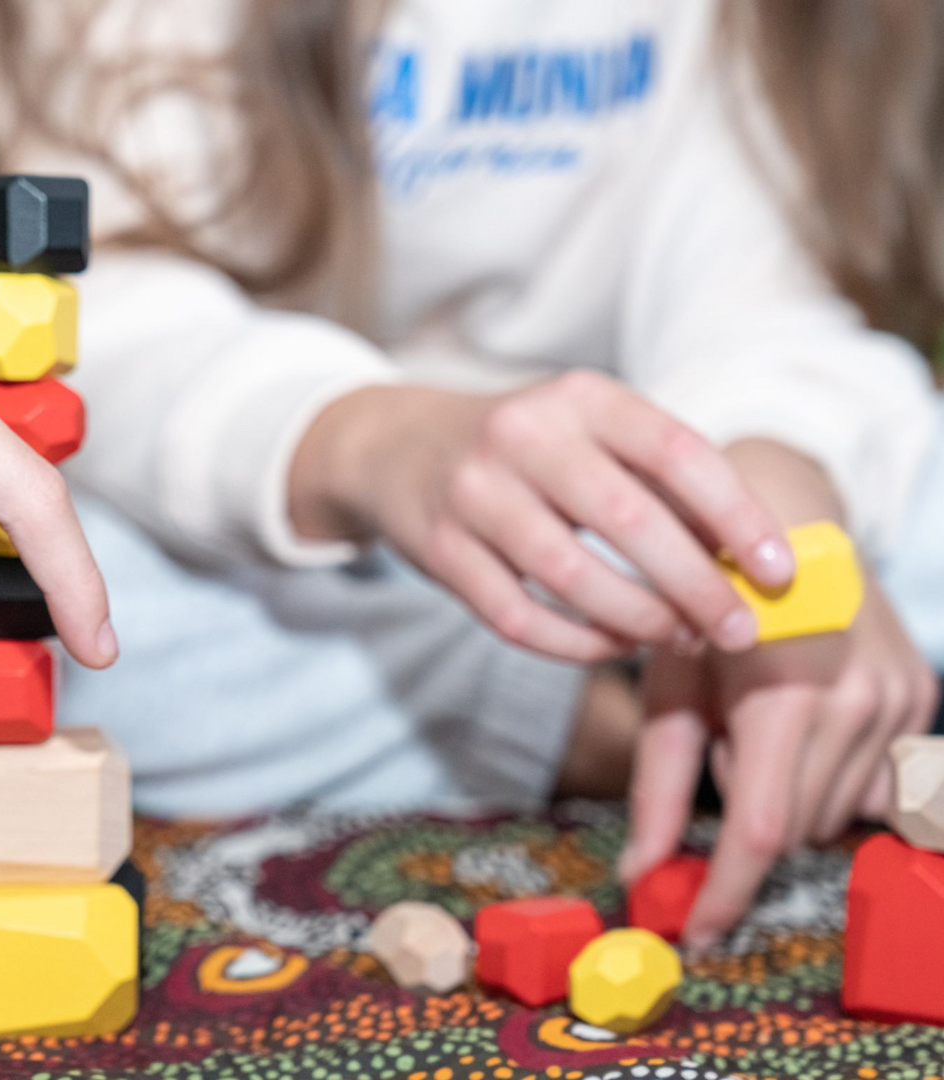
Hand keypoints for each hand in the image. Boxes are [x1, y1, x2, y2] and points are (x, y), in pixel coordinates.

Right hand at [290, 375, 793, 663]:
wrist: (401, 447)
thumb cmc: (524, 448)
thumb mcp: (588, 430)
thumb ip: (658, 480)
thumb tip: (742, 557)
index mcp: (579, 396)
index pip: (677, 452)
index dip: (737, 516)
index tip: (778, 571)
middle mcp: (522, 435)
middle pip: (628, 520)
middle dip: (697, 587)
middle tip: (738, 630)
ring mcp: (473, 493)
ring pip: (571, 577)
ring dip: (639, 622)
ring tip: (676, 638)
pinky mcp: (440, 550)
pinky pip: (518, 618)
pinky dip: (576, 645)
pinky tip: (612, 647)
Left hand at [620, 440, 937, 949]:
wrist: (782, 516)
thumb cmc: (704, 597)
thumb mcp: (669, 685)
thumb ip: (658, 786)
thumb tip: (641, 873)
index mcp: (786, 690)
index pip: (761, 826)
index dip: (724, 891)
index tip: (693, 931)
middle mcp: (858, 699)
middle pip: (794, 825)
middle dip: (743, 818)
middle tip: (717, 748)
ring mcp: (899, 698)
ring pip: (832, 811)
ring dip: (782, 793)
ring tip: (756, 720)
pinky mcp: (918, 697)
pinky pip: (872, 782)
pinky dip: (826, 776)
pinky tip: (800, 722)